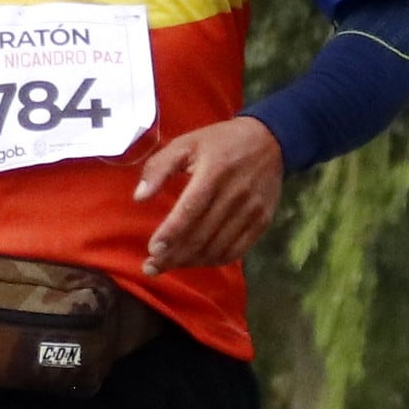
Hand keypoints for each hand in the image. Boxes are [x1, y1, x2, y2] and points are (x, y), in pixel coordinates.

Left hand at [133, 115, 287, 273]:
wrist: (269, 141)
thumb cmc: (220, 142)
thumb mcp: (185, 143)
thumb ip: (159, 167)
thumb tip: (139, 197)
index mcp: (215, 171)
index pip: (190, 210)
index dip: (171, 233)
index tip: (153, 250)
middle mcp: (236, 194)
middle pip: (202, 234)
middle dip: (174, 255)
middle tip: (151, 267)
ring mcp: (252, 210)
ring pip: (218, 247)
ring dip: (191, 261)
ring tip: (169, 265)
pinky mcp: (262, 221)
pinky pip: (236, 250)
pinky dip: (214, 260)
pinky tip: (196, 261)